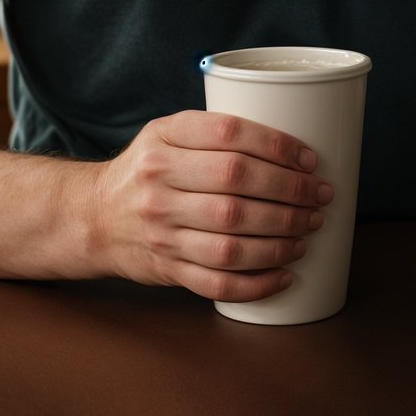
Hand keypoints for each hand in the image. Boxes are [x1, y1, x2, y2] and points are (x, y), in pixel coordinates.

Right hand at [94, 110, 333, 301]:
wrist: (94, 216)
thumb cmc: (147, 169)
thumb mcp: (166, 132)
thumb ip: (213, 132)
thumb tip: (289, 144)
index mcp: (164, 139)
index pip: (229, 135)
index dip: (277, 146)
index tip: (310, 159)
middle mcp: (160, 183)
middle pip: (237, 186)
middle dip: (291, 193)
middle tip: (320, 197)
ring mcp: (162, 230)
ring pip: (232, 239)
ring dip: (281, 238)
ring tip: (308, 231)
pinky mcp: (166, 269)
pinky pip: (218, 283)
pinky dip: (257, 283)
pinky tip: (285, 274)